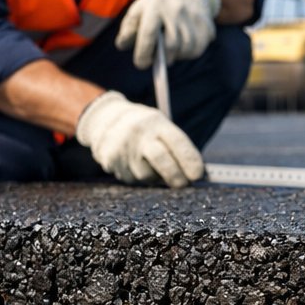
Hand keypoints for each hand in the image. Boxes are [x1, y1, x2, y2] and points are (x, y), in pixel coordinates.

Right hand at [74, 91, 203, 187]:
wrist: (105, 120)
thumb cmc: (145, 129)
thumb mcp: (161, 127)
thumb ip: (178, 147)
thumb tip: (199, 174)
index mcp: (156, 122)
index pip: (177, 142)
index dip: (190, 160)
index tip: (198, 174)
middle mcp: (138, 134)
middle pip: (161, 159)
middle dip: (176, 176)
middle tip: (184, 183)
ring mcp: (123, 148)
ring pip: (147, 175)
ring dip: (155, 177)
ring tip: (152, 165)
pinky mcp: (112, 161)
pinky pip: (133, 179)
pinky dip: (140, 176)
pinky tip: (136, 165)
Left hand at [116, 0, 221, 68]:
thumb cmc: (156, 5)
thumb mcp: (139, 9)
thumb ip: (128, 27)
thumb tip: (122, 45)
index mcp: (156, 4)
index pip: (149, 34)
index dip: (144, 53)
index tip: (141, 64)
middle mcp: (177, 9)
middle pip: (171, 45)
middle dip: (162, 58)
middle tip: (156, 60)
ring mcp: (194, 17)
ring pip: (186, 49)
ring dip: (175, 57)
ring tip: (168, 53)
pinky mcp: (206, 26)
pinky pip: (197, 50)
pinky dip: (187, 54)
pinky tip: (181, 48)